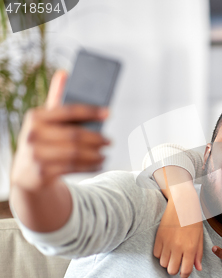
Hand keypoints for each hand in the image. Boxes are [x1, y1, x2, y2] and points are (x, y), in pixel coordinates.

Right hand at [11, 70, 109, 191]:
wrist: (26, 175)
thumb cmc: (41, 142)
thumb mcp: (45, 121)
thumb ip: (56, 100)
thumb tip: (64, 73)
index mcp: (35, 117)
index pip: (67, 110)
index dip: (90, 111)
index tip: (109, 112)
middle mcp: (33, 135)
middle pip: (74, 135)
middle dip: (97, 138)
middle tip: (110, 140)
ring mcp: (36, 155)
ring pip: (75, 153)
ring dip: (95, 154)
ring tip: (105, 153)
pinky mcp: (42, 172)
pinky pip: (73, 168)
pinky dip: (90, 165)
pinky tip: (99, 163)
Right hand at [154, 201, 202, 277]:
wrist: (182, 204)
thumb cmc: (194, 220)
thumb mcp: (200, 237)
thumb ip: (198, 254)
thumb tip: (198, 268)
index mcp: (190, 248)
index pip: (185, 271)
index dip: (185, 274)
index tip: (184, 271)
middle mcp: (178, 247)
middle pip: (172, 270)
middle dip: (175, 269)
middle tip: (178, 262)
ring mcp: (167, 242)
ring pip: (163, 263)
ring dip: (167, 261)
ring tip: (172, 254)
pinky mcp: (158, 237)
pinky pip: (156, 254)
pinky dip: (160, 254)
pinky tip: (166, 248)